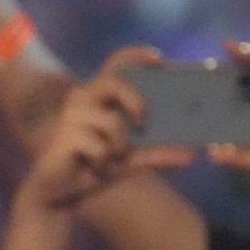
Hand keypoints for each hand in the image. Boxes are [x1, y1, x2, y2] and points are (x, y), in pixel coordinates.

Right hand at [20, 49, 192, 209]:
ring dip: (118, 148)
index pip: (116, 64)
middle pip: (115, 83)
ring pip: (113, 124)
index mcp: (98, 95)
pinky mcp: (65, 136)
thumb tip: (190, 154)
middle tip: (144, 124)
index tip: (160, 58)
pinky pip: (101, 148)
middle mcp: (83, 98)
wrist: (58, 193)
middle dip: (136, 102)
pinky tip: (91, 169)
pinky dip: (104, 164)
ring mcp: (72, 116)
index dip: (137, 56)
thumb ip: (157, 154)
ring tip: (108, 160)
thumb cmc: (93, 167)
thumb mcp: (129, 160)